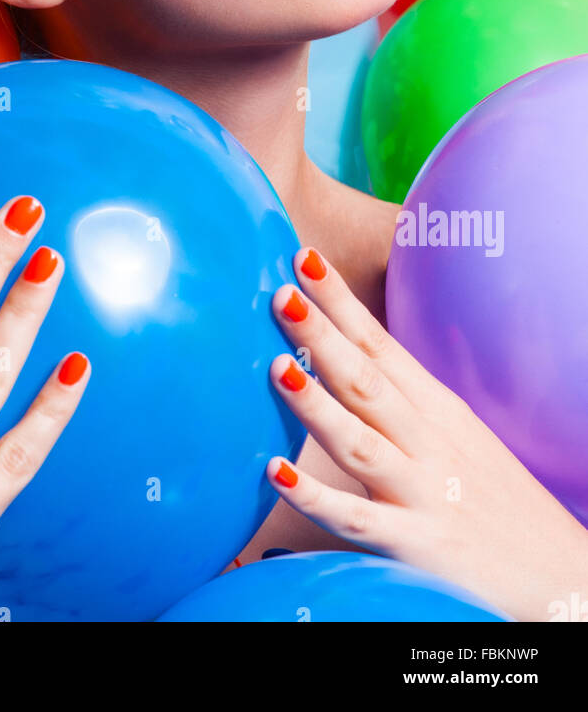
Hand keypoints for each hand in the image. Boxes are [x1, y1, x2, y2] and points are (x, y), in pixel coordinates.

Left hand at [265, 246, 587, 622]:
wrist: (559, 576)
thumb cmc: (496, 502)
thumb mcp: (457, 436)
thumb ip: (402, 402)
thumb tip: (343, 362)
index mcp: (436, 410)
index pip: (380, 344)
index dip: (340, 303)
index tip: (303, 257)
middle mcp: (427, 443)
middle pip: (366, 381)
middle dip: (323, 335)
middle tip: (279, 292)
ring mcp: (421, 493)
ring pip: (359, 441)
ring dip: (316, 403)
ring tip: (276, 366)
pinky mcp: (414, 546)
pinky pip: (355, 520)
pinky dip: (314, 497)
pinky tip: (275, 473)